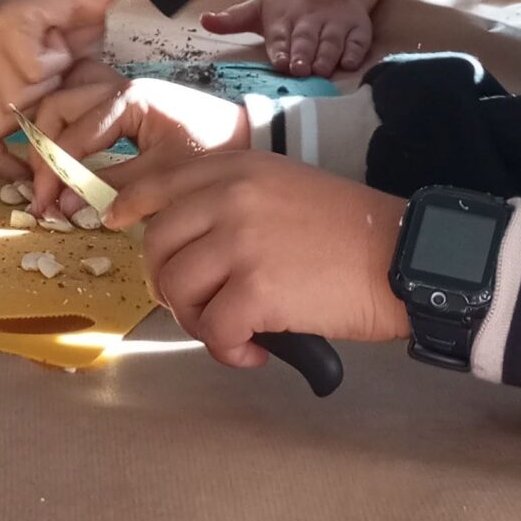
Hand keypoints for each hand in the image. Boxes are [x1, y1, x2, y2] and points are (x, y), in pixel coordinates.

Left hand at [0, 0, 132, 180]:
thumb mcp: (52, 87)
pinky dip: (57, 62)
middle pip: (2, 120)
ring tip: (59, 55)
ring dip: (52, 83)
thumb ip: (36, 117)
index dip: (1, 161)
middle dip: (40, 111)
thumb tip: (39, 173)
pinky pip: (32, 71)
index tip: (28, 178)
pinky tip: (60, 41)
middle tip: (60, 82)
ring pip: (18, 98)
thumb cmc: (76, 33)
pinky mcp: (6, 24)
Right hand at [21, 67, 248, 217]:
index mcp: (129, 99)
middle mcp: (118, 86)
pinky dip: (68, 127)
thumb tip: (66, 204)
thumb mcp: (163, 176)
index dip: (53, 172)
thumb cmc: (212, 152)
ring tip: (48, 174)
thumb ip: (113, 186)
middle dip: (43, 150)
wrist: (250, 137)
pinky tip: (67, 155)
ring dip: (51, 134)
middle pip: (58, 107)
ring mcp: (121, 89)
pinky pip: (84, 105)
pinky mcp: (127, 101)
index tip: (44, 205)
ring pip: (66, 100)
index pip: (73, 135)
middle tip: (42, 191)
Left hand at [105, 151, 410, 367]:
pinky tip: (254, 352)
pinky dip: (227, 351)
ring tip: (232, 330)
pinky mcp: (256, 289)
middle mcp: (231, 196)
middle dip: (168, 283)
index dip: (129, 205)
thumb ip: (235, 201)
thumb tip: (190, 243)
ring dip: (197, 321)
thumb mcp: (284, 188)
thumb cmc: (350, 232)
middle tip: (198, 306)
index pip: (159, 181)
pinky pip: (212, 331)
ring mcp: (240, 241)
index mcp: (238, 169)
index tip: (116, 223)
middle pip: (157, 244)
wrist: (404, 258)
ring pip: (177, 289)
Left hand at [202, 0, 374, 78]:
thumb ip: (232, 20)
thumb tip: (203, 20)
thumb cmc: (287, 8)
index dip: (280, 48)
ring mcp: (335, 23)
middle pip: (306, 38)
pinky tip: (349, 62)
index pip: (280, 35)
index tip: (280, 61)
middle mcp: (310, 21)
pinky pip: (358, 40)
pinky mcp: (357, 27)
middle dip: (303, 53)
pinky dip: (355, 51)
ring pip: (332, 40)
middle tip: (299, 69)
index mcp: (284, 19)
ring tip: (321, 69)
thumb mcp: (258, 11)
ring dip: (327, 54)